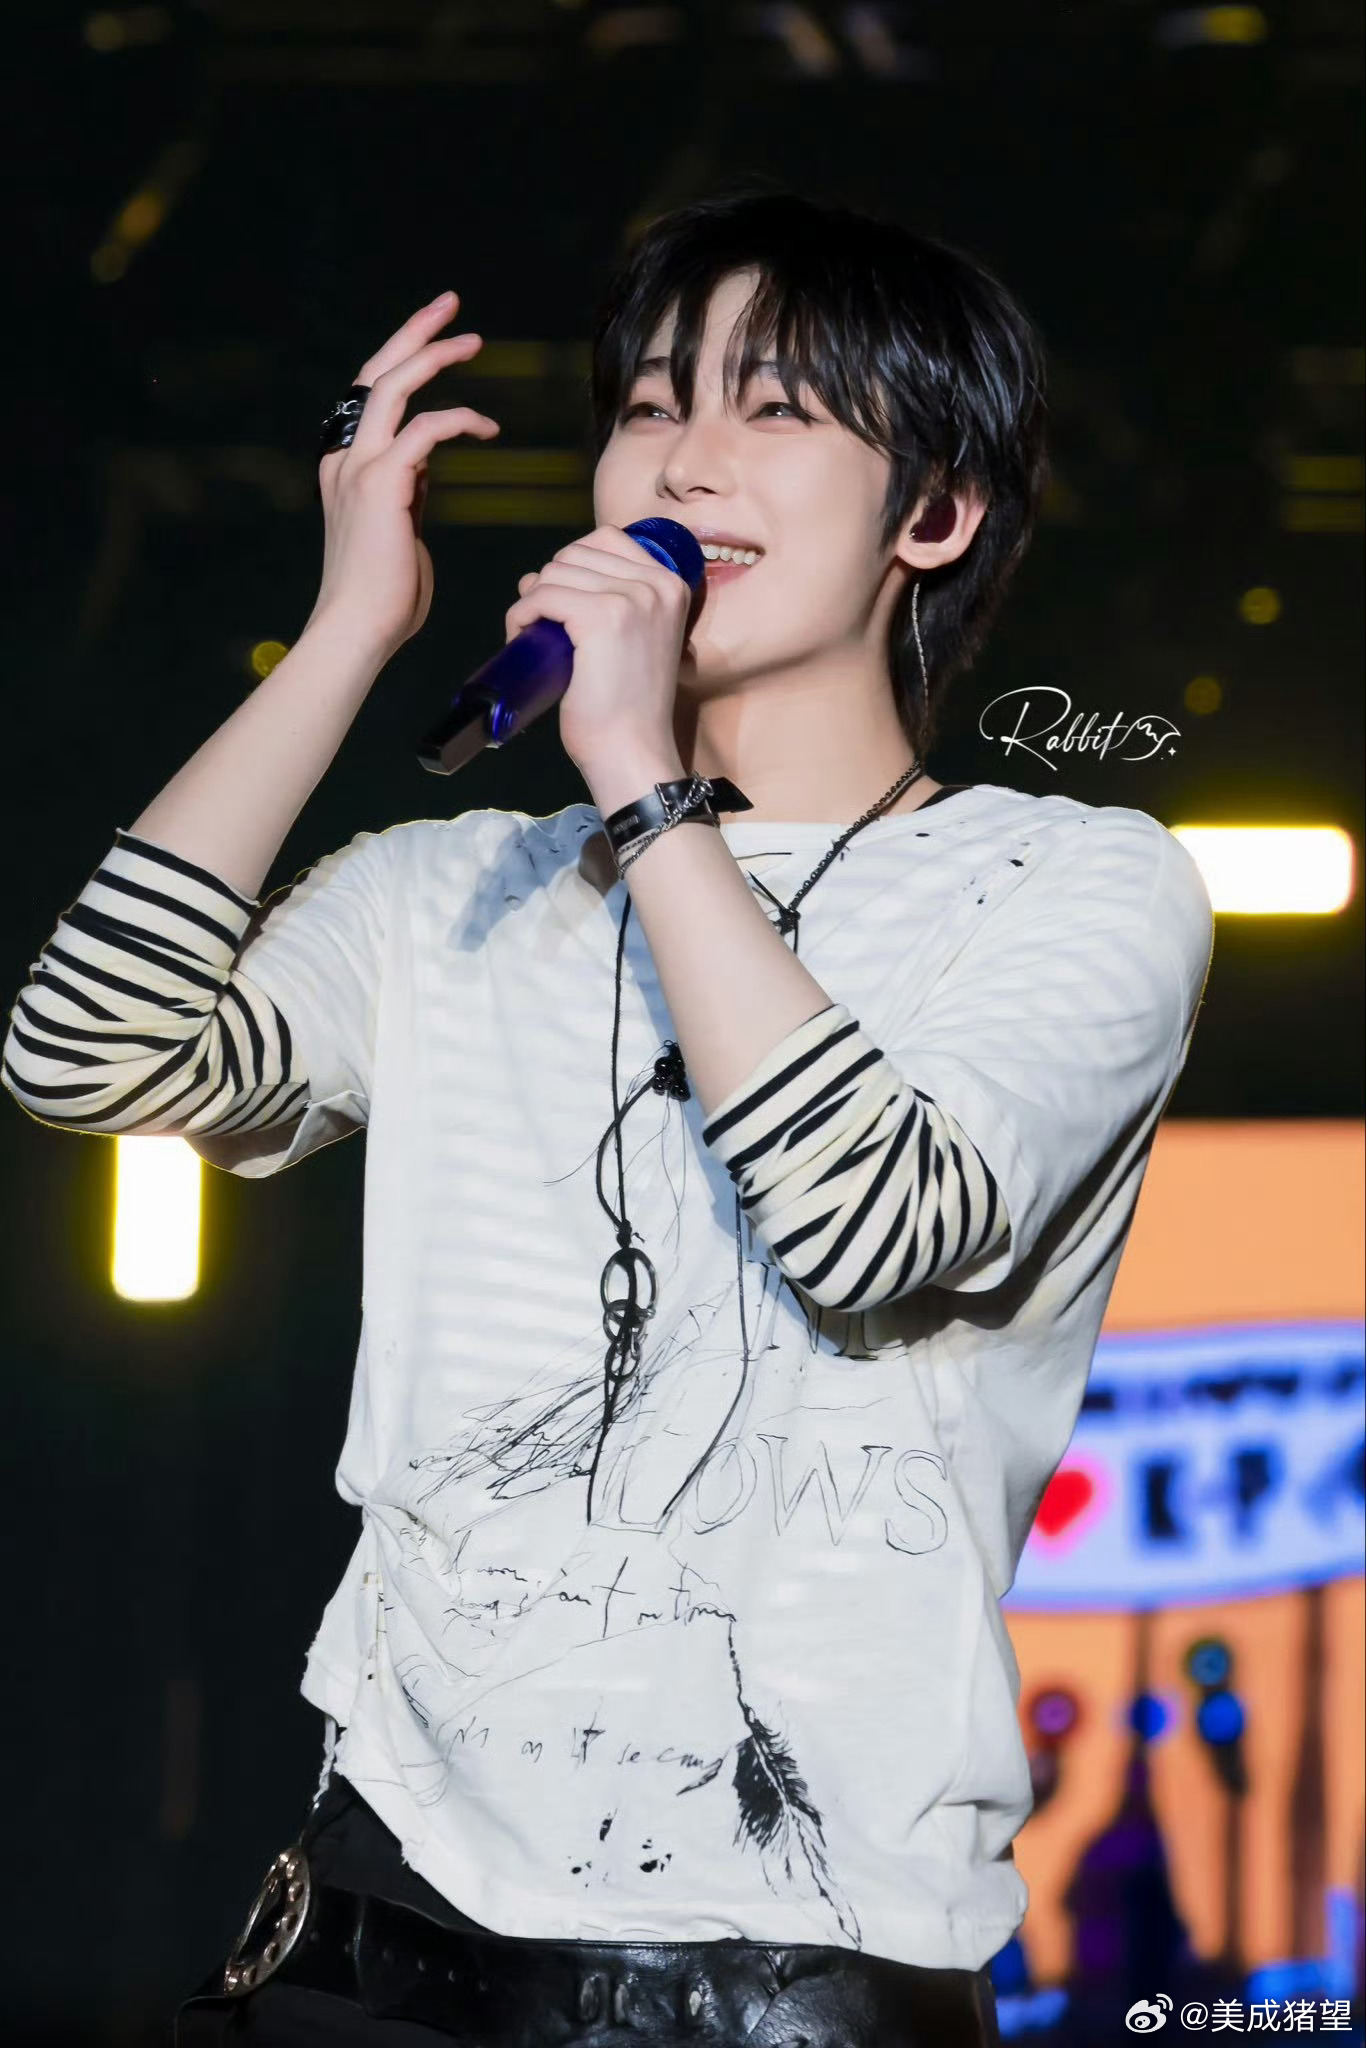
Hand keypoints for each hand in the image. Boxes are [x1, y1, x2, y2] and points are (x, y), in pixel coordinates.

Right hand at [308, 291, 500, 665]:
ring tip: (474, 341)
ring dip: (436, 354)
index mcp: (345, 466)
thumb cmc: (385, 598)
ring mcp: (358, 467)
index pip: (372, 395)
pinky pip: (425, 429)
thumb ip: (405, 494)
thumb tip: (423, 473)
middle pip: (377, 371)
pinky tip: (487, 426)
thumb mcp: (398, 531)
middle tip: (451, 303)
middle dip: (414, 331)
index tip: (438, 338)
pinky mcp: (381, 484)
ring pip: (394, 384)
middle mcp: (345, 457)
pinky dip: (459, 419)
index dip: (403, 358)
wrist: (359, 630)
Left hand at [505, 525, 692, 788]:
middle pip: (576, 553)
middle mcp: (657, 585)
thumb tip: (535, 575)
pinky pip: (542, 595)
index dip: (572, 565)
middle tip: (544, 628)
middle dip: (549, 584)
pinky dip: (521, 614)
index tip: (562, 604)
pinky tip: (521, 637)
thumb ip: (604, 601)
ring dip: (532, 601)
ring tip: (534, 638)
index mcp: (671, 585)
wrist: (632, 751)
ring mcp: (631, 599)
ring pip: (555, 572)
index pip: (607, 538)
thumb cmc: (627, 707)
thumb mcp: (631, 639)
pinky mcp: (601, 617)